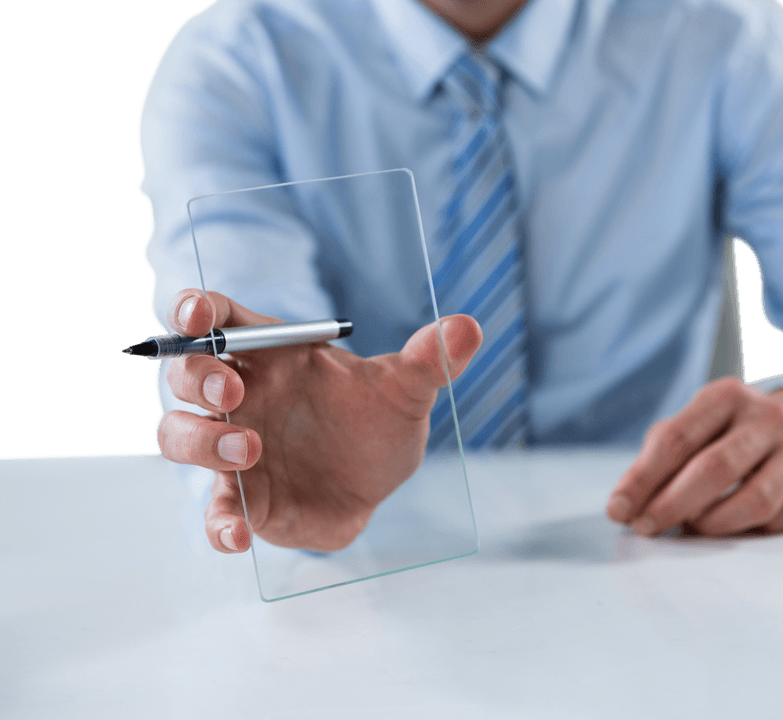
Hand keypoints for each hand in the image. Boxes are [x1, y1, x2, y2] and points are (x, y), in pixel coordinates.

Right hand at [156, 290, 481, 553]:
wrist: (377, 479)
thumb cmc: (376, 420)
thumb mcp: (407, 389)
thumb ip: (429, 360)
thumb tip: (468, 328)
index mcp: (271, 355)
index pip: (219, 319)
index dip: (197, 310)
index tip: (198, 312)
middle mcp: (239, 397)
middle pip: (186, 373)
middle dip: (197, 376)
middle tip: (232, 390)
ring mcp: (232, 447)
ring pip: (178, 435)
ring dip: (200, 440)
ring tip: (249, 448)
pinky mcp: (242, 499)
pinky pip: (214, 509)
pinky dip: (216, 522)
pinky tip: (237, 535)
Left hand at [606, 377, 782, 536]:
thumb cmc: (729, 435)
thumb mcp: (692, 430)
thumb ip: (656, 461)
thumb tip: (623, 507)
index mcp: (726, 395)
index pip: (677, 438)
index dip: (643, 478)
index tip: (618, 510)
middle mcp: (769, 415)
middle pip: (714, 469)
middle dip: (672, 506)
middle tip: (647, 529)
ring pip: (752, 501)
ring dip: (712, 524)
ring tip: (692, 527)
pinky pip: (777, 521)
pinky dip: (747, 532)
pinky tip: (735, 524)